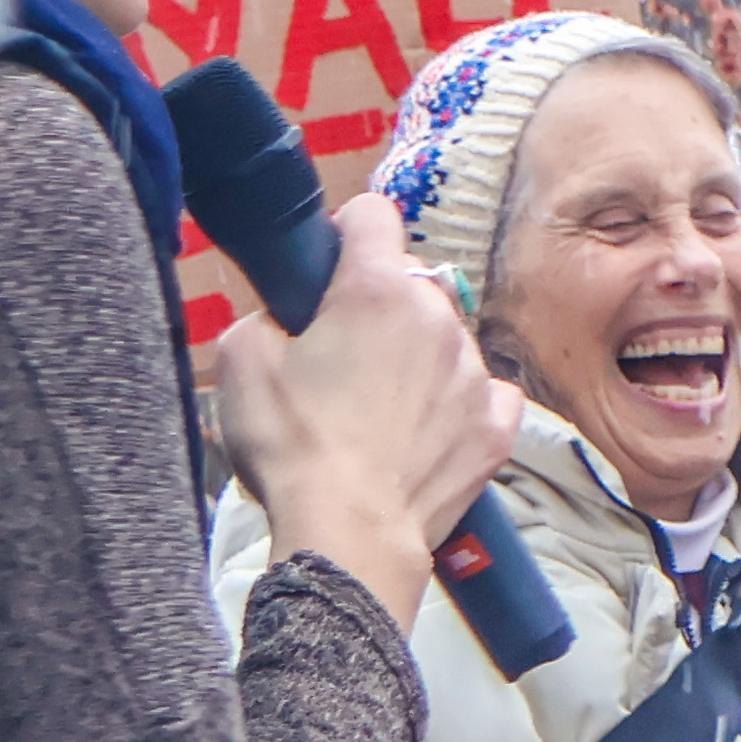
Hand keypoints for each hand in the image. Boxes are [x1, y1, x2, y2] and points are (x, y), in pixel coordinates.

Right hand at [210, 191, 522, 623]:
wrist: (350, 528)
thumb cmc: (291, 441)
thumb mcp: (242, 357)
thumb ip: (272, 314)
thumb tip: (292, 319)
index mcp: (378, 288)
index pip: (372, 213)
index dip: (344, 232)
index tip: (327, 263)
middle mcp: (440, 318)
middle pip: (411, 282)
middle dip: (379, 303)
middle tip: (341, 350)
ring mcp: (477, 373)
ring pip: (448, 338)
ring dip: (419, 354)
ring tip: (378, 403)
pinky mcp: (498, 425)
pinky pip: (486, 391)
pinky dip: (459, 401)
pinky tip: (425, 427)